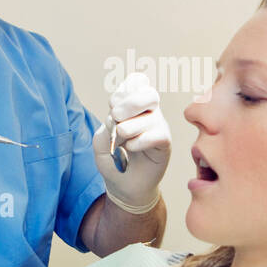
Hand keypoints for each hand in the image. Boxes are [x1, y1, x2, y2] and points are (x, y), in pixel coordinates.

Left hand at [92, 73, 170, 213]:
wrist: (122, 185)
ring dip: (128, 128)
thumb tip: (120, 119)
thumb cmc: (113, 159)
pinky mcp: (165, 143)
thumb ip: (107, 124)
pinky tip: (130, 150)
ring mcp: (159, 127)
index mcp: (134, 105)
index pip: (137, 82)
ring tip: (120, 142)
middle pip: (149, 93)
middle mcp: (150, 113)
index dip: (124, 90)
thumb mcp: (101, 139)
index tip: (112, 106)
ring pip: (150, 116)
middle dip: (128, 103)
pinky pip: (156, 134)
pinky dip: (138, 142)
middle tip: (115, 117)